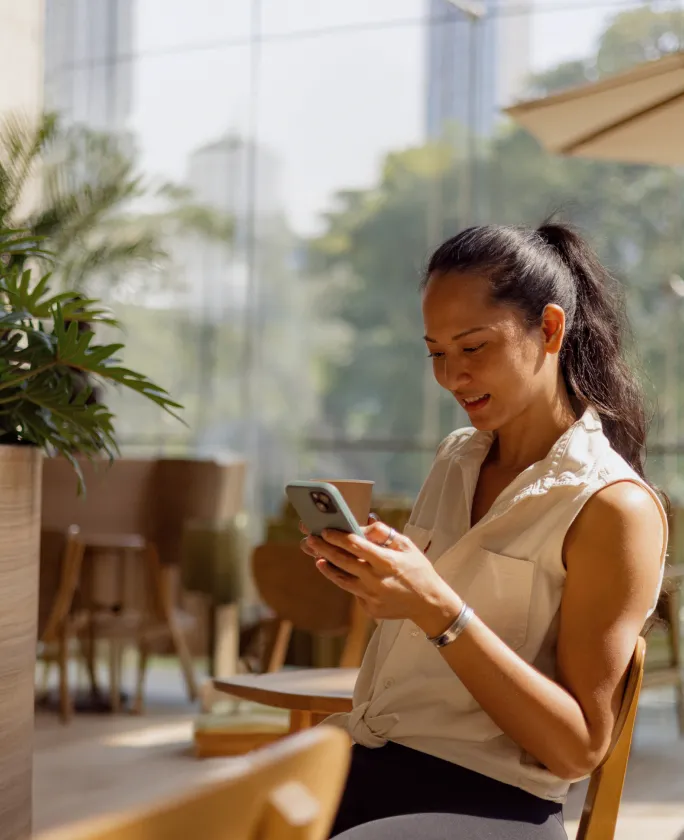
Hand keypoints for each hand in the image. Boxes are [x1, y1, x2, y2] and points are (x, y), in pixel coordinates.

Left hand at [302, 519, 462, 632]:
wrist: (429, 604)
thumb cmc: (418, 570)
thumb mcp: (407, 546)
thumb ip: (384, 534)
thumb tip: (365, 523)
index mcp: (386, 561)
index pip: (356, 545)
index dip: (338, 537)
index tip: (326, 530)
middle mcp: (376, 580)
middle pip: (342, 562)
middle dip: (323, 549)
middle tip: (311, 539)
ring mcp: (371, 596)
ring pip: (342, 580)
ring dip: (327, 568)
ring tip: (317, 558)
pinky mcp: (369, 609)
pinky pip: (353, 592)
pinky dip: (347, 581)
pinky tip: (340, 574)